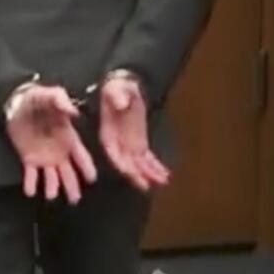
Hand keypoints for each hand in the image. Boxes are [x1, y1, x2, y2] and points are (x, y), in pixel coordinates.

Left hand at [5, 85, 98, 203]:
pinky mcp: (28, 158)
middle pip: (68, 172)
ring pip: (51, 176)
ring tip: (50, 196)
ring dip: (52, 187)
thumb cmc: (37, 98)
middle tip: (74, 200)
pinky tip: (30, 192)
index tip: (92, 179)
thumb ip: (61, 102)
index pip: (80, 155)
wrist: (17, 103)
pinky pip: (31, 174)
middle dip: (72, 186)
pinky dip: (31, 183)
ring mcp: (44, 156)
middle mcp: (59, 151)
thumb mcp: (50, 95)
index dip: (86, 167)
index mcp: (68, 138)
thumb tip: (74, 113)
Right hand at [98, 75, 170, 191]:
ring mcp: (129, 145)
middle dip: (137, 175)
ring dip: (149, 174)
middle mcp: (118, 143)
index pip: (113, 153)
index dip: (121, 164)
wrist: (123, 87)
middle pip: (127, 164)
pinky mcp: (140, 143)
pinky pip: (147, 159)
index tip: (130, 173)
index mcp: (108, 133)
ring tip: (163, 181)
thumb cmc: (115, 88)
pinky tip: (165, 175)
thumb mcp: (115, 89)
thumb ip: (116, 96)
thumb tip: (121, 104)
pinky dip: (155, 167)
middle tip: (148, 185)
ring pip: (139, 165)